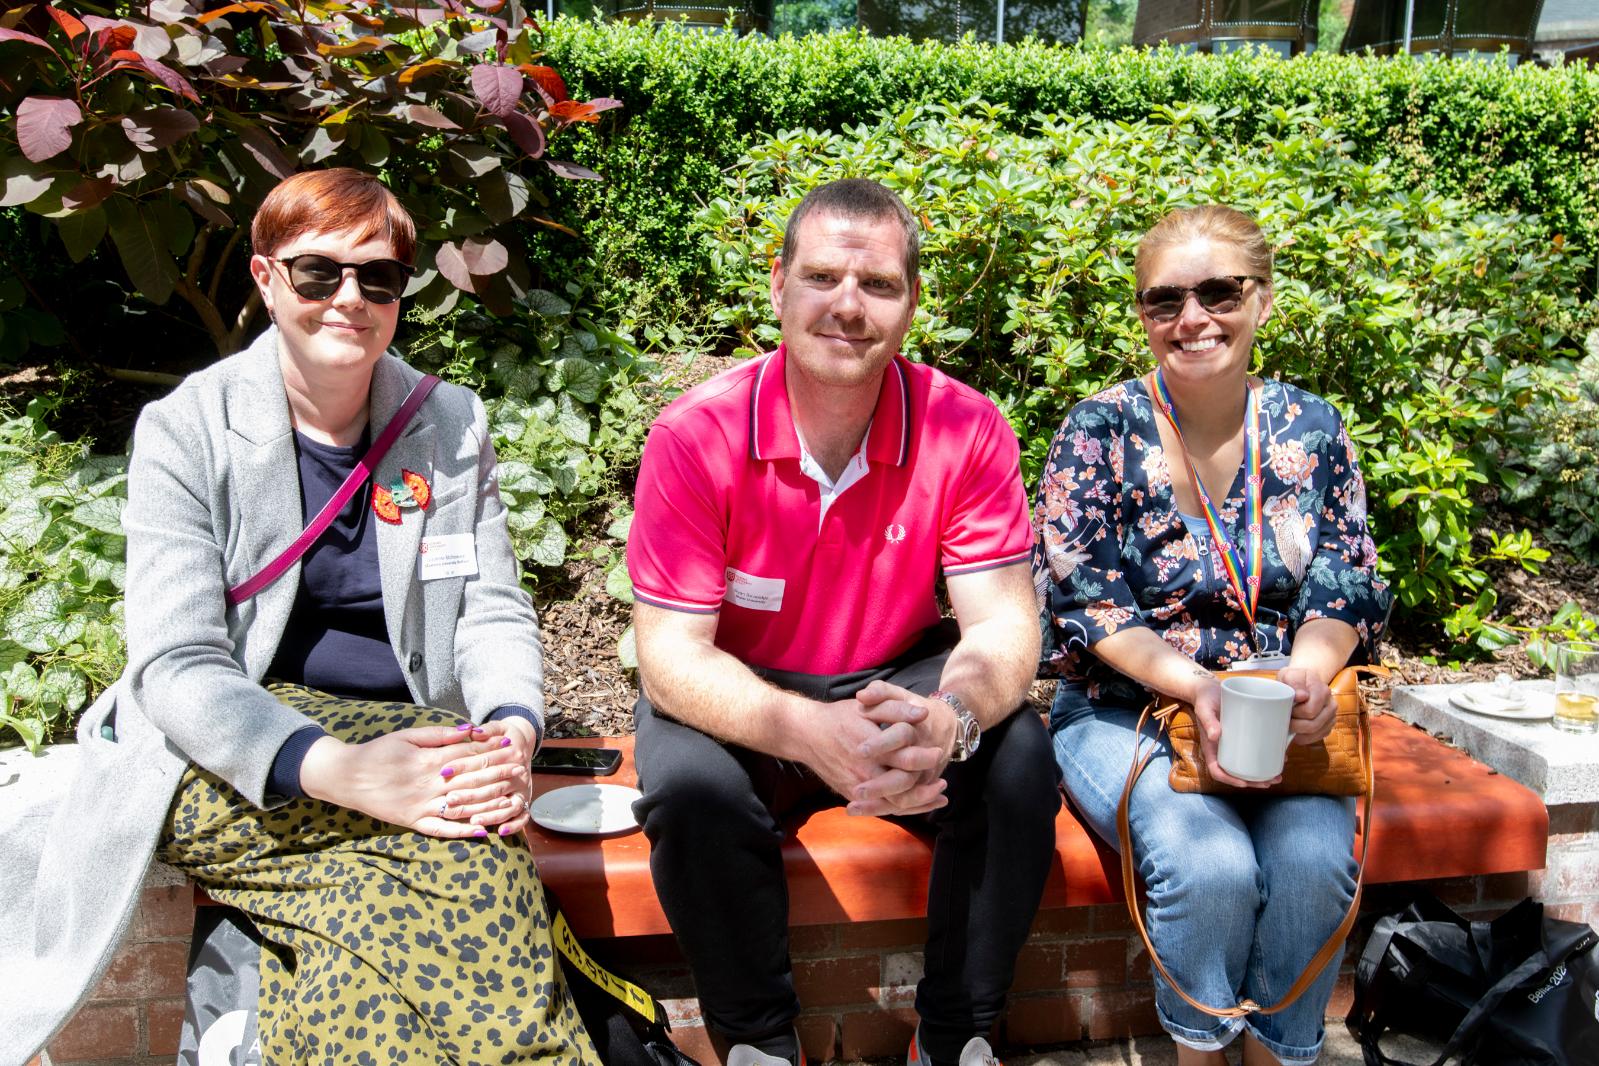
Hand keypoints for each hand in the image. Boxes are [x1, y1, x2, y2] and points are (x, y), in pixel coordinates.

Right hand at [299, 724, 511, 836]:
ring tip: (511, 796)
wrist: (347, 777)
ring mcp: (421, 806)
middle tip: (520, 768)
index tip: (511, 744)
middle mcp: (427, 784)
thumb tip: (469, 730)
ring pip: (462, 805)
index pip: (467, 754)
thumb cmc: (378, 752)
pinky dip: (462, 832)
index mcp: (427, 760)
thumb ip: (439, 734)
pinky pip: (441, 830)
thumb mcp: (407, 736)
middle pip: (470, 778)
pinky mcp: (413, 822)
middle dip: (498, 772)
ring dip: (489, 801)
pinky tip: (483, 832)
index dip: (491, 749)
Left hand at [439, 717, 536, 835]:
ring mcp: (523, 789)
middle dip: (470, 794)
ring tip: (472, 820)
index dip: (463, 765)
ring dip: (490, 813)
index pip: (484, 761)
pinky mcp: (525, 802)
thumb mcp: (498, 727)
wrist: (523, 745)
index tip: (443, 771)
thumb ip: (486, 729)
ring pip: (507, 805)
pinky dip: (514, 825)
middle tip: (449, 800)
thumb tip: (473, 731)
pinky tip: (500, 832)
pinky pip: (522, 817)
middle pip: (493, 786)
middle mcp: (520, 773)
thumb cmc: (502, 737)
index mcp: (511, 753)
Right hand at [793, 697, 947, 816]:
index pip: (906, 759)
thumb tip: (923, 714)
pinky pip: (880, 808)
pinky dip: (900, 809)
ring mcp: (857, 788)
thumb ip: (896, 709)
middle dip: (926, 790)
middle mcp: (864, 773)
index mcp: (871, 750)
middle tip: (943, 784)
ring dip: (918, 804)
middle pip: (902, 790)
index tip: (938, 752)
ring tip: (938, 799)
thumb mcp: (867, 707)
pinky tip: (916, 806)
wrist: (807, 734)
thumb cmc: (839, 718)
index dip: (925, 758)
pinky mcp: (851, 795)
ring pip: (892, 805)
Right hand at [1188, 675, 1276, 789]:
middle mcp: (1223, 749)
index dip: (1230, 780)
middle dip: (1253, 781)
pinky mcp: (1243, 735)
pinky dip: (1265, 757)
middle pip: (1236, 772)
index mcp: (1211, 748)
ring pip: (1247, 765)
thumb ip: (1208, 721)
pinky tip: (1279, 756)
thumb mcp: (1204, 708)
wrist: (1210, 688)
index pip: (1217, 770)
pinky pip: (1253, 750)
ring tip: (1278, 775)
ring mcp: (1233, 744)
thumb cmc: (1205, 699)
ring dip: (1262, 774)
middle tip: (1270, 781)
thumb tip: (1215, 736)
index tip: (1244, 784)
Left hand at [1278, 665, 1336, 745]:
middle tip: (1285, 718)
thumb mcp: (1289, 675)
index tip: (1286, 708)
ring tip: (1289, 723)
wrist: (1302, 682)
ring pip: (1314, 733)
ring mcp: (1331, 716)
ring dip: (1298, 731)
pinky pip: (1315, 738)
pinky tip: (1295, 730)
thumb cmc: (1293, 680)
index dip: (1294, 713)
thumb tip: (1301, 696)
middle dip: (1295, 724)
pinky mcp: (1328, 727)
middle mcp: (1331, 704)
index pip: (1310, 711)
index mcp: (1322, 690)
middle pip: (1313, 725)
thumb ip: (1294, 682)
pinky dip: (1302, 737)